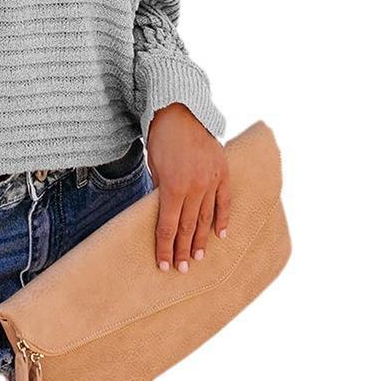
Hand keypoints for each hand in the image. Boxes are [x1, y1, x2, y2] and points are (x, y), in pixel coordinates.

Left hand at [146, 103, 229, 272]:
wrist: (181, 111)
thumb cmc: (161, 138)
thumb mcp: (154, 166)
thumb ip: (160, 191)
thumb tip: (163, 213)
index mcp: (173, 186)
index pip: (168, 225)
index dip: (165, 247)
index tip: (164, 264)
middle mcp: (195, 187)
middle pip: (188, 226)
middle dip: (183, 249)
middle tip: (181, 269)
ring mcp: (212, 180)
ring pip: (206, 217)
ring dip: (201, 239)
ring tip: (198, 258)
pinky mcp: (223, 172)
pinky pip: (225, 201)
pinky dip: (223, 218)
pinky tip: (221, 235)